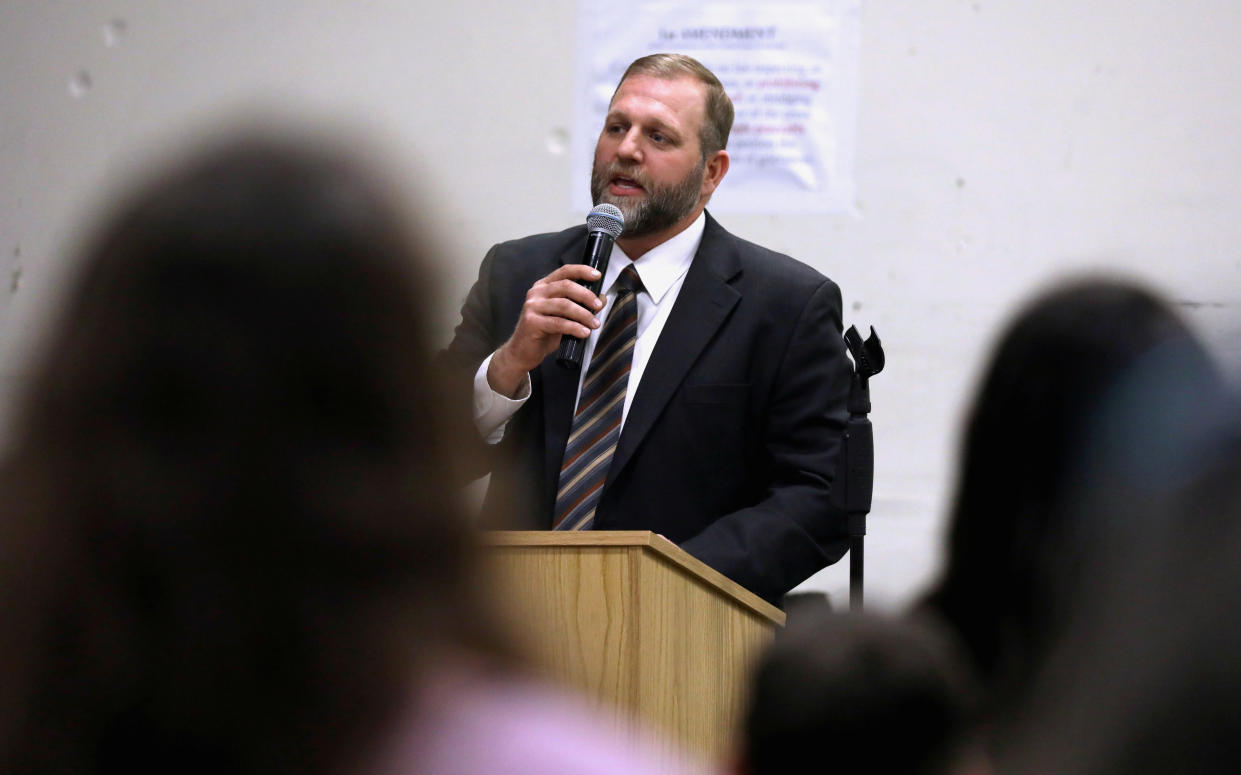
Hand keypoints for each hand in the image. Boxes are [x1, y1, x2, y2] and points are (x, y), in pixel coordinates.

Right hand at [488, 264, 604, 396]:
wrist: (522, 352)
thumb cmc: (544, 333)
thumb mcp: (564, 317)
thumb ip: (579, 306)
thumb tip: (602, 299)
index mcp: (543, 286)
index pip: (564, 272)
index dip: (581, 271)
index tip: (597, 275)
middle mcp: (536, 293)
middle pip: (566, 286)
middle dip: (586, 295)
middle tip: (598, 306)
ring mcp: (532, 306)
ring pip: (564, 305)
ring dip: (584, 314)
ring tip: (594, 324)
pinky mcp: (531, 322)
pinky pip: (559, 323)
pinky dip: (575, 327)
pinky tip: (584, 332)